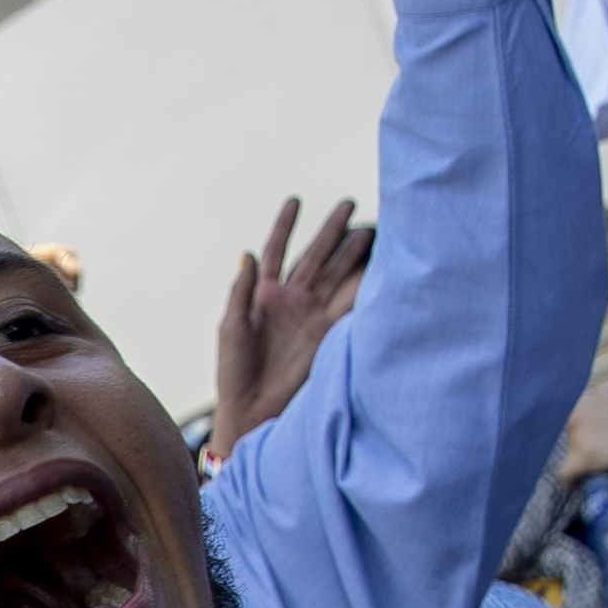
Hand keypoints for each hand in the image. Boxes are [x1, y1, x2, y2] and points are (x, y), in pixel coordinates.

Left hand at [209, 196, 369, 455]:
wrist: (252, 408)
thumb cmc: (234, 370)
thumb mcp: (230, 327)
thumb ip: (240, 289)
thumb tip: (247, 253)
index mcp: (264, 294)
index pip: (276, 250)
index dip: (285, 225)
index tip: (296, 199)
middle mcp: (292, 299)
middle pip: (315, 255)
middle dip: (332, 230)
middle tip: (350, 203)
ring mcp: (313, 314)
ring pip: (337, 273)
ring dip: (352, 251)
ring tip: (368, 227)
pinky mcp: (328, 332)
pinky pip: (348, 303)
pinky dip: (362, 285)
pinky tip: (376, 265)